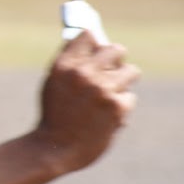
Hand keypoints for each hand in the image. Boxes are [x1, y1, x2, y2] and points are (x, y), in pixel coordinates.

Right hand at [32, 30, 138, 173]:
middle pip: (115, 49)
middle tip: (112, 69)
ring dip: (123, 82)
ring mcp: (102, 89)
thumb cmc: (55, 115)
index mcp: (64, 65)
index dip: (95, 41)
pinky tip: (107, 116)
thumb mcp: (53, 83)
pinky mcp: (117, 106)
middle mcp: (83, 73)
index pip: (88, 35)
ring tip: (109, 95)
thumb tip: (93, 42)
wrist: (56, 148)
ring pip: (130, 72)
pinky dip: (121, 106)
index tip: (97, 46)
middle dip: (116, 59)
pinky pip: (130, 97)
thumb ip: (71, 64)